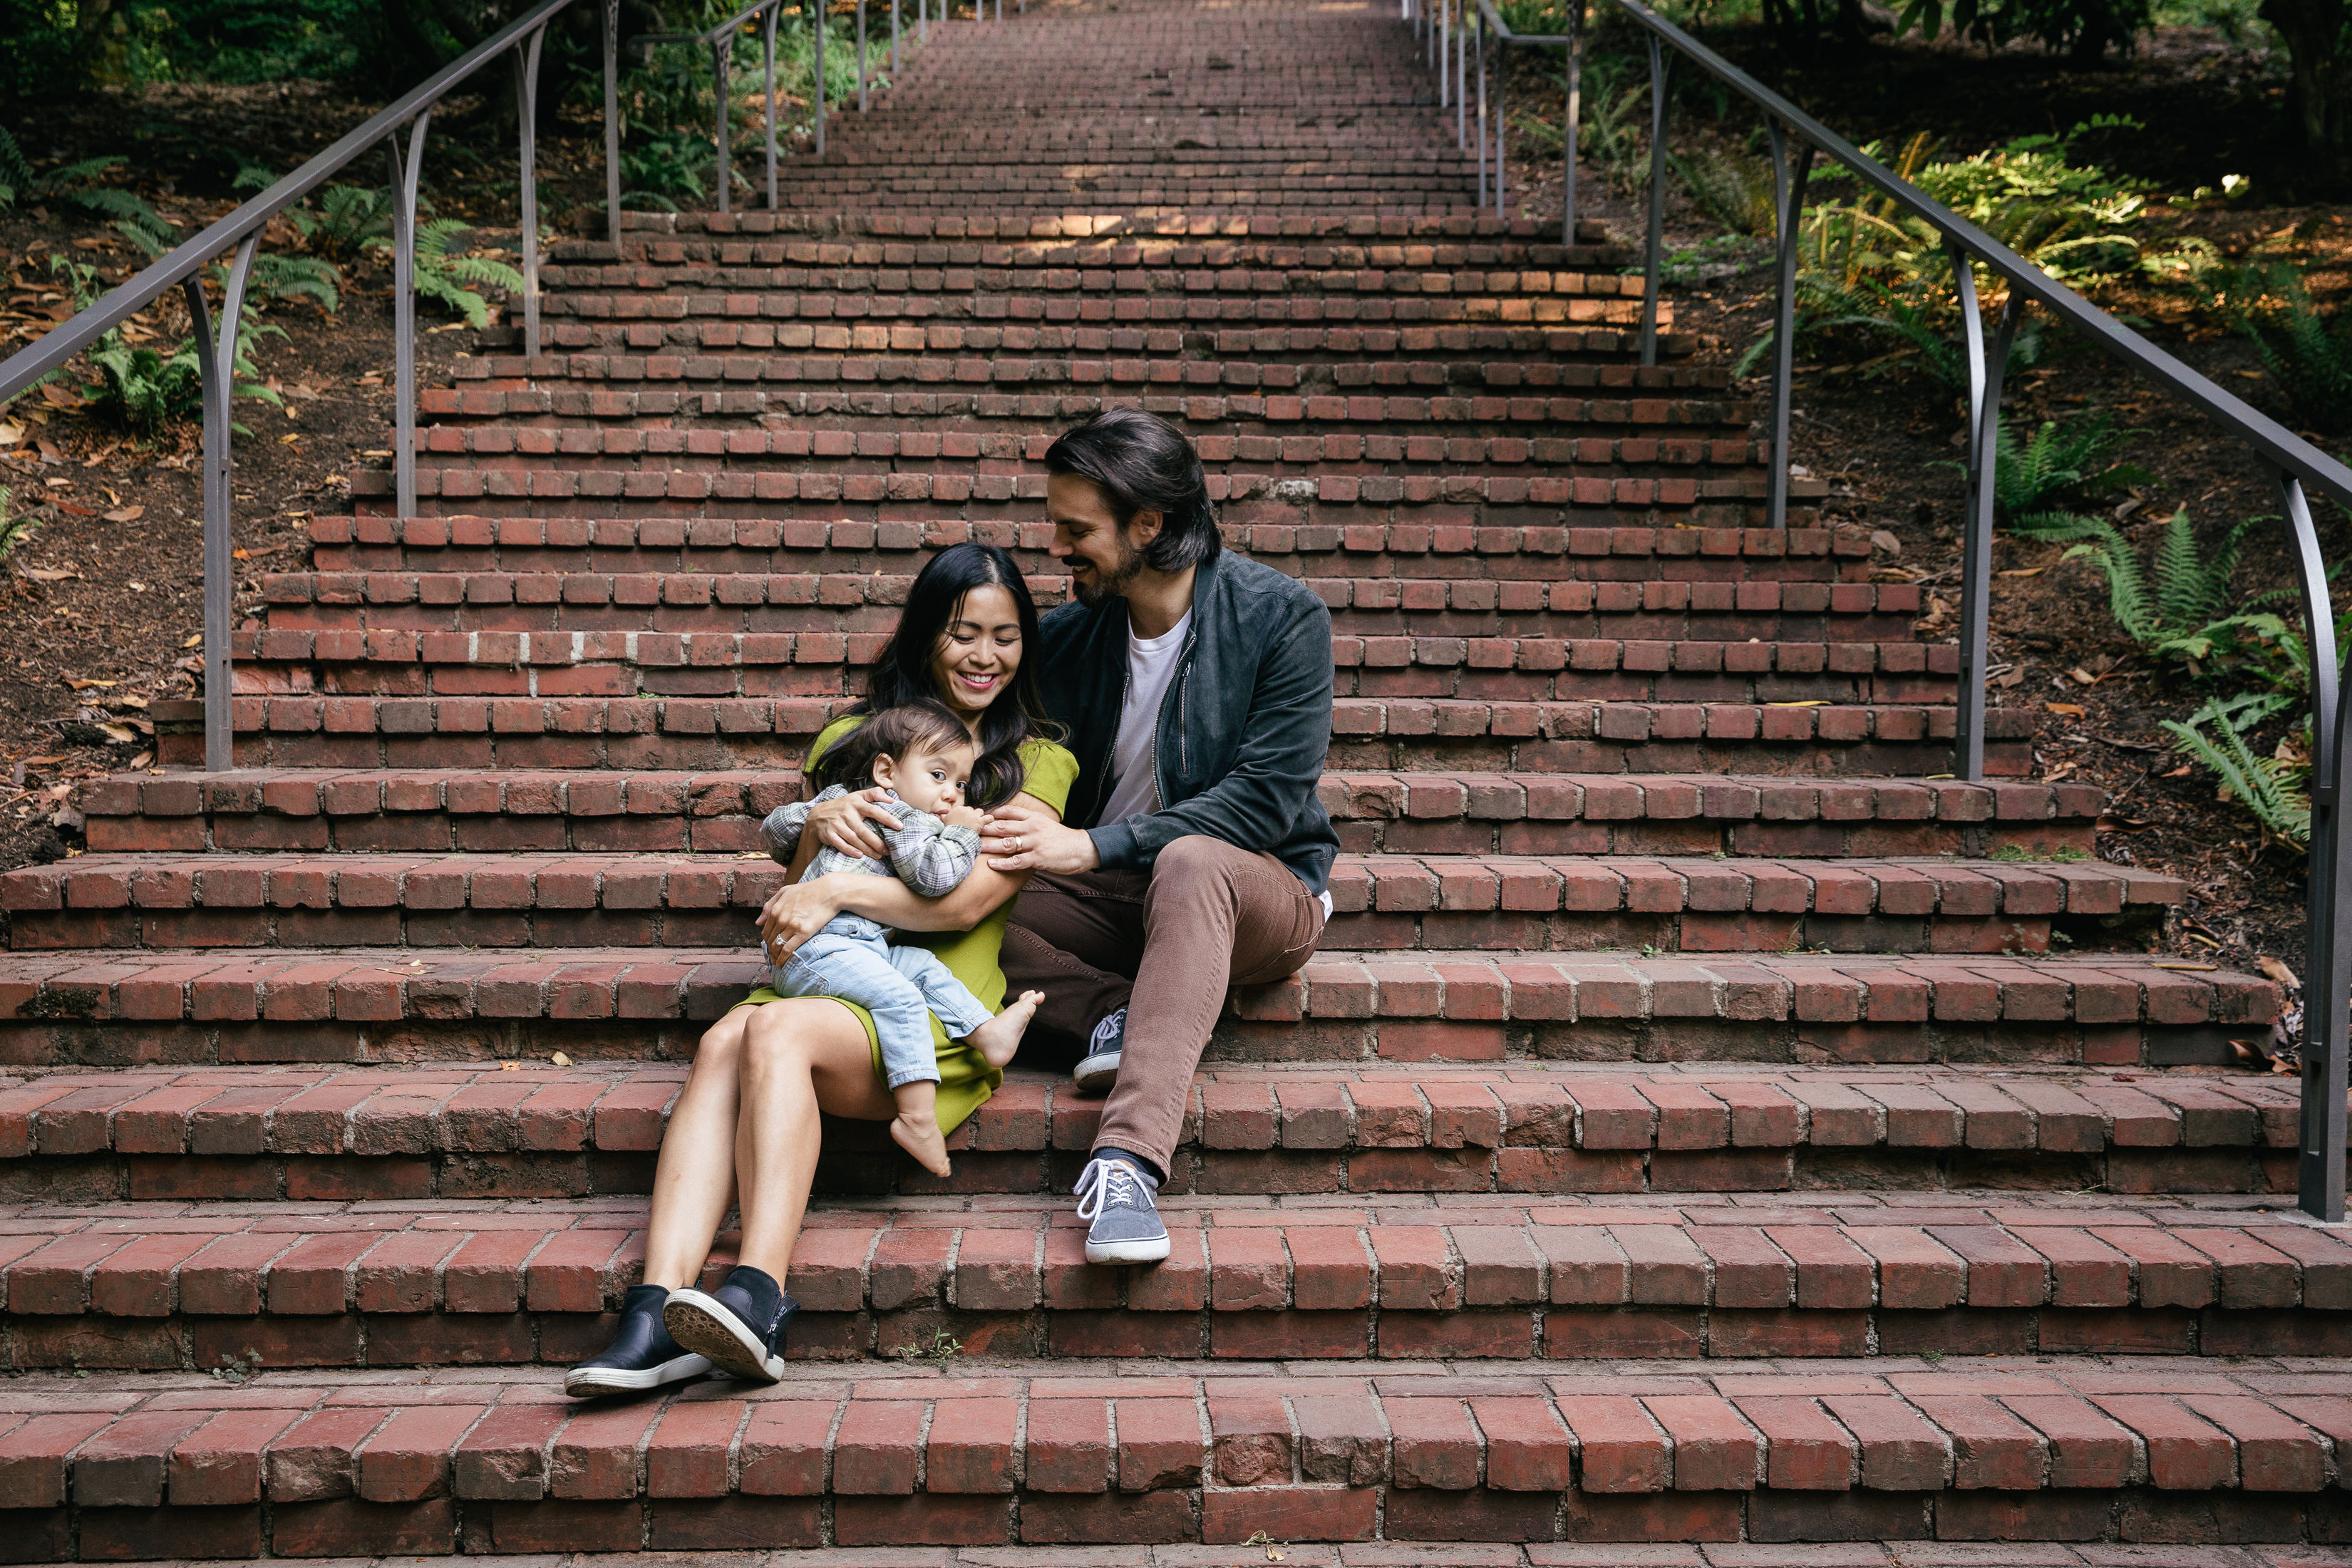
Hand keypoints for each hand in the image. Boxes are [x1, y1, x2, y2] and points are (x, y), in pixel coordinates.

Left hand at [758, 874, 845, 960]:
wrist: (829, 891)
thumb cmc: (809, 890)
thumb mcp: (785, 892)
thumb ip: (769, 906)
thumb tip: (758, 922)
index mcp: (775, 909)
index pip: (765, 931)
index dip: (767, 941)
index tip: (770, 946)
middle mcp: (781, 918)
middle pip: (770, 940)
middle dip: (770, 950)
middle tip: (773, 957)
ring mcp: (792, 926)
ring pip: (777, 946)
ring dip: (775, 956)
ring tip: (776, 962)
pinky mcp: (803, 932)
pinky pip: (787, 949)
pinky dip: (782, 958)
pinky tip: (781, 963)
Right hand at [805, 786, 896, 859]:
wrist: (818, 815)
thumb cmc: (844, 806)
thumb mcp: (858, 796)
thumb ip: (875, 794)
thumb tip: (892, 799)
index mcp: (856, 803)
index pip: (874, 810)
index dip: (887, 818)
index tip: (900, 826)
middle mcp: (846, 814)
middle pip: (864, 830)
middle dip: (878, 842)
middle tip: (889, 850)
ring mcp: (837, 824)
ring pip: (854, 839)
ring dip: (867, 849)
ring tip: (879, 855)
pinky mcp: (829, 835)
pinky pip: (841, 844)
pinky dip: (850, 850)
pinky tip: (860, 855)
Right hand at [942, 803, 985, 830]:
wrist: (954, 837)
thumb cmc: (949, 830)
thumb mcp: (944, 821)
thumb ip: (943, 816)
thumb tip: (939, 814)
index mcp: (958, 809)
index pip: (964, 808)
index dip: (965, 815)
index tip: (964, 821)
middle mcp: (966, 810)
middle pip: (972, 810)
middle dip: (971, 816)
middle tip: (970, 824)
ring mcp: (973, 815)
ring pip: (980, 811)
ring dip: (979, 817)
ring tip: (977, 823)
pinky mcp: (980, 821)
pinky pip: (989, 817)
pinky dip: (989, 819)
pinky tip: (987, 821)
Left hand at [980, 800, 1099, 874]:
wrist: (1082, 849)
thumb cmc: (1062, 838)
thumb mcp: (1046, 824)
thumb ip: (1029, 823)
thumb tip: (1011, 824)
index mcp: (1034, 818)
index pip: (1010, 811)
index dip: (992, 813)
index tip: (978, 815)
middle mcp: (1032, 828)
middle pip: (1003, 826)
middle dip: (984, 828)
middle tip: (968, 830)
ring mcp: (1035, 843)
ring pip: (1006, 843)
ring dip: (989, 845)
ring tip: (974, 847)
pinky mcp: (1038, 858)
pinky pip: (1016, 861)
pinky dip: (1002, 863)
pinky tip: (991, 864)